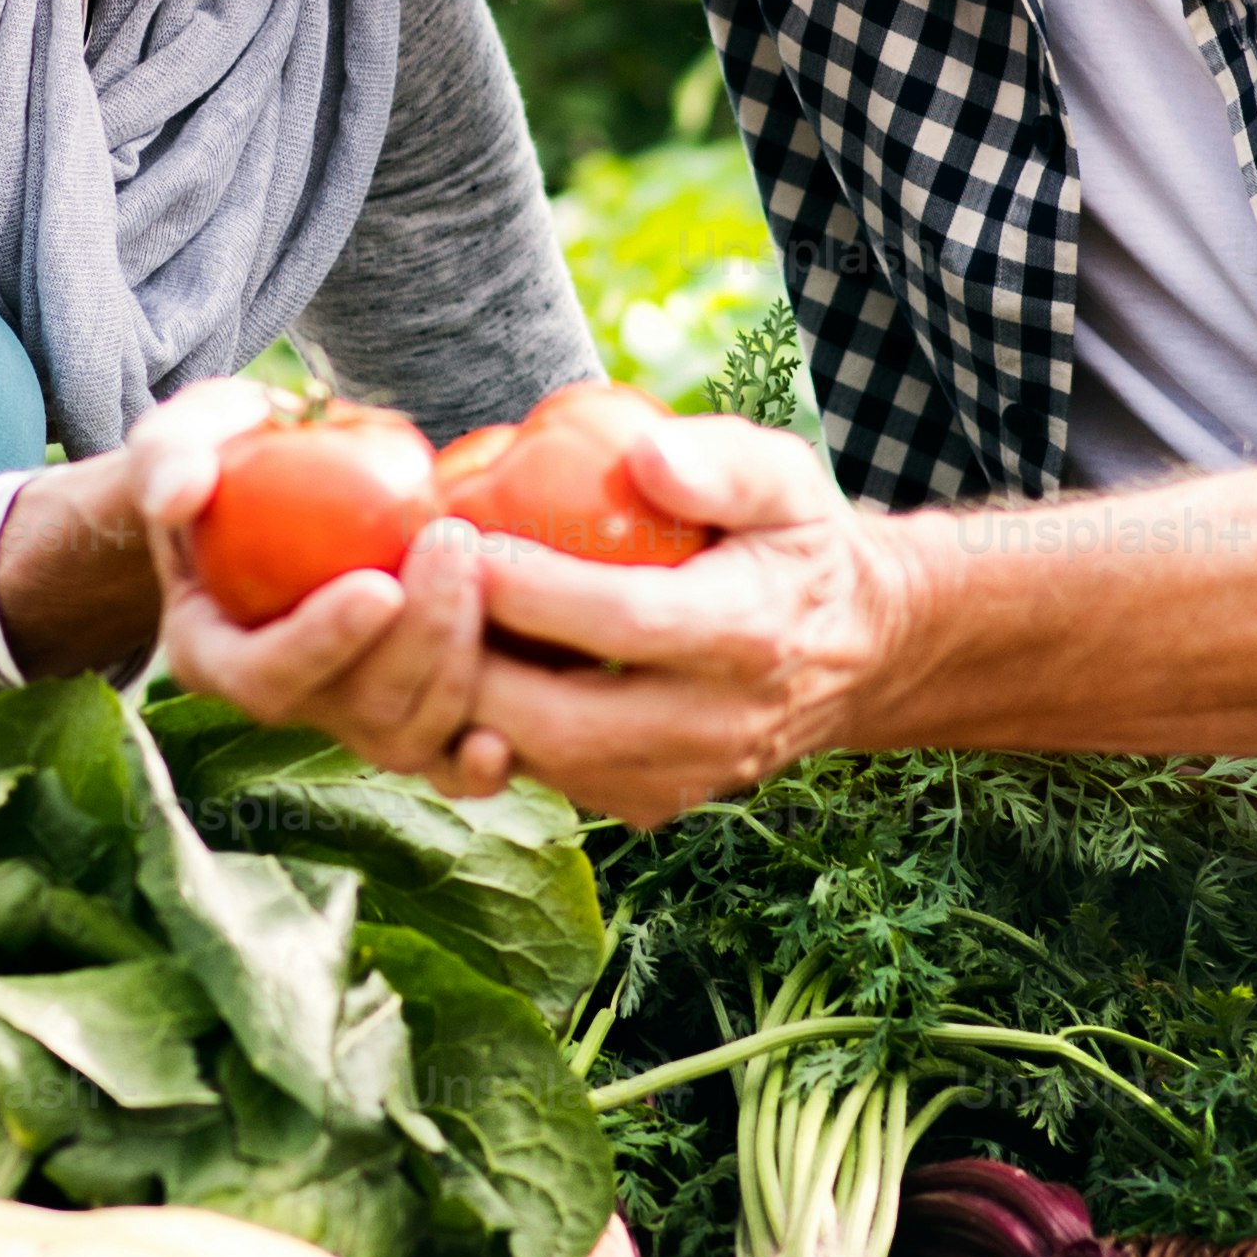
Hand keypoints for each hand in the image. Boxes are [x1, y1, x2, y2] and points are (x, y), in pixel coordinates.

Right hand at [124, 378, 497, 779]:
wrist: (281, 490)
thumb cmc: (229, 457)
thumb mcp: (184, 437)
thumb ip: (169, 456)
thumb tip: (180, 496)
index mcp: (214, 654)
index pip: (266, 674)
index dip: (324, 643)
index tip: (380, 586)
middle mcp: (285, 701)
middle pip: (357, 713)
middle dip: (420, 639)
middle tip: (453, 543)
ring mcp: (349, 718)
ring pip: (412, 739)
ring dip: (463, 668)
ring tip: (489, 566)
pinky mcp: (408, 715)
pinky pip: (447, 764)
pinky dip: (481, 763)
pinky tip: (515, 732)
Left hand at [442, 415, 919, 825]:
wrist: (851, 653)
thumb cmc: (793, 544)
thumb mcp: (783, 478)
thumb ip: (721, 462)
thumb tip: (644, 452)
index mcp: (751, 633)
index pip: (624, 622)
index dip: (532, 589)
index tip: (458, 538)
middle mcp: (716, 725)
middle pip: (561, 719)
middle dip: (468, 664)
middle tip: (406, 594)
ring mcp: (680, 779)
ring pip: (540, 761)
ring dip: (465, 702)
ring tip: (415, 629)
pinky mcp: (647, 804)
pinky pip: (546, 776)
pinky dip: (490, 727)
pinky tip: (458, 664)